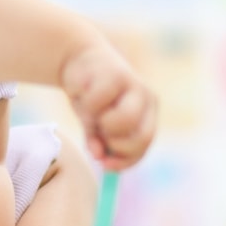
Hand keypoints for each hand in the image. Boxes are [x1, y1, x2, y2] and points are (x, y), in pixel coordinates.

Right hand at [60, 44, 156, 169]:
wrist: (78, 58)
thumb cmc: (90, 96)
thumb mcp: (95, 123)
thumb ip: (98, 141)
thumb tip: (99, 157)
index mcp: (147, 112)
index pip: (145, 144)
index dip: (126, 160)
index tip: (105, 166)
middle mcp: (146, 98)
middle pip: (141, 137)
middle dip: (116, 145)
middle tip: (99, 138)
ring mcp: (134, 85)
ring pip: (122, 122)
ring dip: (101, 124)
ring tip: (90, 112)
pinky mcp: (116, 74)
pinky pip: (98, 104)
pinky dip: (85, 104)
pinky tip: (82, 91)